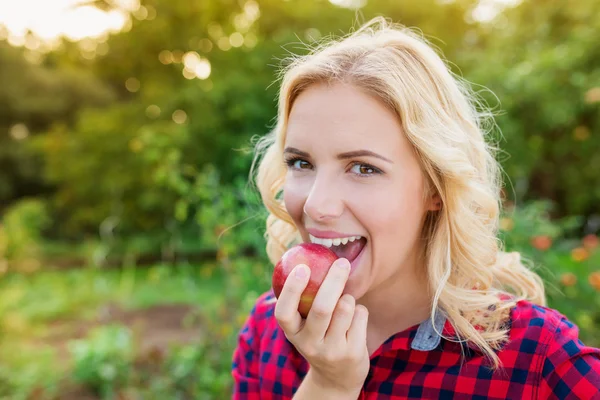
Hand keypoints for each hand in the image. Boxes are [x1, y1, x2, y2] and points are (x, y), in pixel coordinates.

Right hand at [274, 258, 369, 394]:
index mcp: (292, 333)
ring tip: (345, 303)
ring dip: (348, 297)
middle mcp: (309, 344)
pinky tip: (354, 321)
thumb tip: (305, 254)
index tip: (302, 268)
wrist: (337, 376)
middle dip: (333, 280)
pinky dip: (360, 310)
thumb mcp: (305, 323)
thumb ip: (304, 298)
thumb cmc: (319, 335)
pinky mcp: (352, 353)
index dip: (291, 290)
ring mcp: (331, 351)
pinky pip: (360, 316)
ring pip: (345, 308)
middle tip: (341, 263)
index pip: (284, 313)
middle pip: (322, 308)